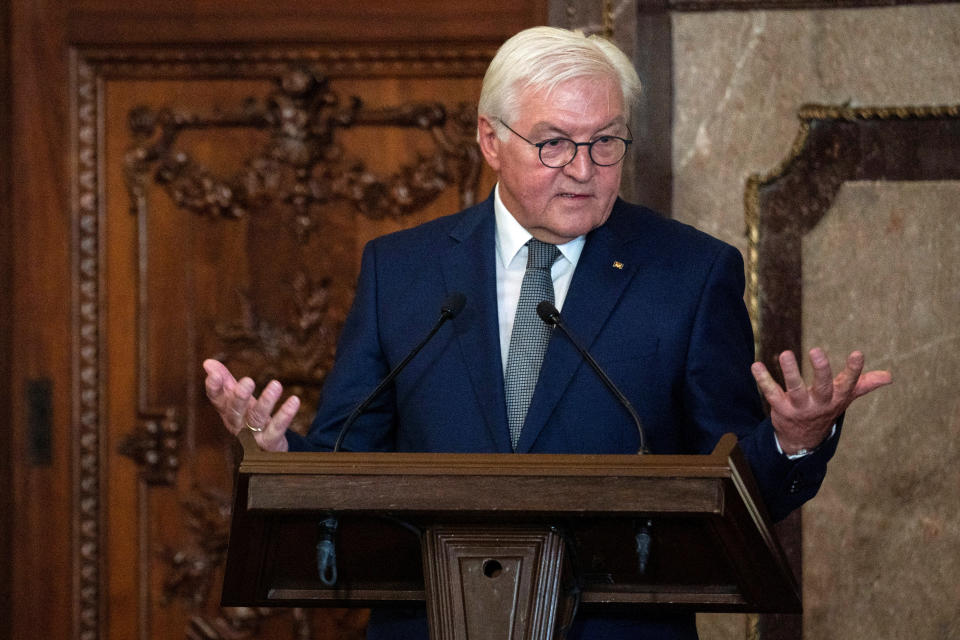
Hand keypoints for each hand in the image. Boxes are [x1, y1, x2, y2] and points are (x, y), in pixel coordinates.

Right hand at [202, 358, 298, 451]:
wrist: (264, 450)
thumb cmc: (248, 420)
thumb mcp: (236, 401)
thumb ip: (224, 382)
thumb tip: (208, 362)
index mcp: (228, 412)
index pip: (217, 400)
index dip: (214, 388)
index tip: (213, 375)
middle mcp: (238, 424)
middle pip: (235, 411)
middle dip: (240, 397)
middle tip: (248, 381)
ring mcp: (253, 436)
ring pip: (257, 418)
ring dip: (266, 402)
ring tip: (276, 384)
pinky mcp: (270, 442)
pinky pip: (278, 428)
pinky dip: (285, 415)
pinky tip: (294, 400)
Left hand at [751, 348, 891, 454]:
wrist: (803, 438)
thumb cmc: (826, 409)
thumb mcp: (845, 397)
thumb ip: (864, 384)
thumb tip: (890, 376)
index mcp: (837, 398)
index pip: (849, 384)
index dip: (854, 370)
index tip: (858, 354)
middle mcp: (819, 403)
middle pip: (822, 387)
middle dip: (821, 370)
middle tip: (816, 351)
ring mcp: (799, 407)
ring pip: (795, 389)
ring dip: (790, 372)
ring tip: (786, 354)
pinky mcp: (780, 408)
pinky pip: (770, 393)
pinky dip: (762, 379)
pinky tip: (756, 365)